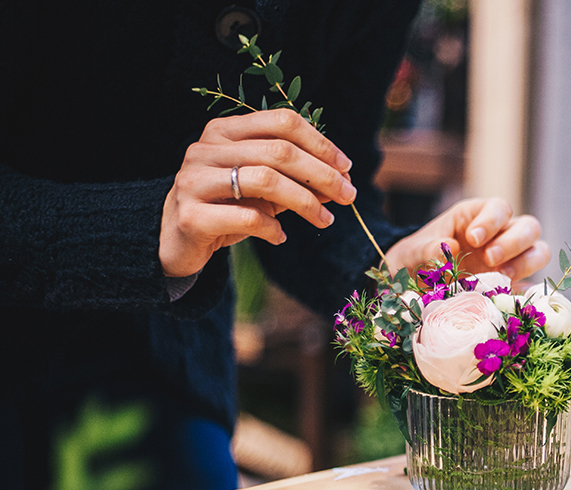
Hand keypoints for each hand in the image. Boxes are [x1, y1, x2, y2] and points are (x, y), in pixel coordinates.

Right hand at [159, 110, 356, 276]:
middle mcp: (205, 148)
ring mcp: (194, 180)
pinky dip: (273, 228)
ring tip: (324, 220)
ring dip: (305, 202)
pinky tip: (281, 237)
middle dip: (322, 174)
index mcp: (224, 130)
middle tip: (348, 196)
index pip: (282, 121)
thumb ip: (299, 179)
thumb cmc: (228, 207)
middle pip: (279, 151)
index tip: (346, 167)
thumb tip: (343, 181)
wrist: (176, 240)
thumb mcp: (266, 189)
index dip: (320, 142)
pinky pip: (247, 216)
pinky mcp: (191, 215)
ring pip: (265, 180)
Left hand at [385, 197, 549, 280]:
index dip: (491, 220)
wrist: (413, 286)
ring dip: (525, 264)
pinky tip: (508, 298)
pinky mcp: (513, 285)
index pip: (498, 208)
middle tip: (489, 260)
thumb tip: (448, 249)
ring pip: (539, 252)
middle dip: (513, 242)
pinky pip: (532, 284)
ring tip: (502, 279)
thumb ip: (426, 249)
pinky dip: (526, 291)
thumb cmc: (416, 260)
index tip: (473, 238)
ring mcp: (511, 259)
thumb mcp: (412, 252)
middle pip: (529, 227)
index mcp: (478, 216)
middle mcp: (501, 234)